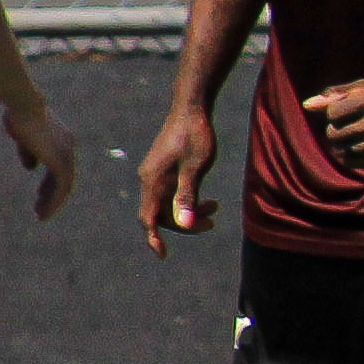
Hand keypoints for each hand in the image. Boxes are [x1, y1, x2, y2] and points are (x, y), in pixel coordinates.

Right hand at [8, 99, 72, 223]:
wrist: (25, 108)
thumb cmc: (21, 117)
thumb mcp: (25, 138)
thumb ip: (30, 152)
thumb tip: (31, 168)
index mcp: (62, 142)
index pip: (60, 168)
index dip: (50, 183)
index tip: (41, 194)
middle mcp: (68, 149)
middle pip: (64, 178)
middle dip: (52, 195)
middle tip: (41, 209)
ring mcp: (66, 156)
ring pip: (65, 186)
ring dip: (53, 202)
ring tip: (41, 215)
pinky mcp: (61, 162)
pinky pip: (62, 187)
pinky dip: (54, 201)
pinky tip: (44, 211)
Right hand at [136, 104, 212, 253]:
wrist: (192, 108)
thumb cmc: (196, 136)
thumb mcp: (196, 167)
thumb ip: (188, 195)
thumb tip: (184, 223)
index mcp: (153, 181)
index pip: (148, 218)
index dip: (154, 238)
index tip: (163, 254)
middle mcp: (149, 179)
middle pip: (160, 214)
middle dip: (185, 223)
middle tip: (212, 223)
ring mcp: (156, 174)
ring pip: (168, 203)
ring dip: (189, 211)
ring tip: (215, 208)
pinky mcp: (164, 169)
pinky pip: (171, 193)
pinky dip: (188, 200)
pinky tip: (207, 198)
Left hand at [304, 78, 363, 170]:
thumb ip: (337, 94)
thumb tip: (307, 106)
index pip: (333, 113)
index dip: (335, 112)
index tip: (347, 110)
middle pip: (334, 133)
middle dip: (336, 129)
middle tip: (350, 124)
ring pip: (341, 150)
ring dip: (343, 143)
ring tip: (355, 135)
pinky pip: (352, 162)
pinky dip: (350, 156)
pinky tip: (359, 146)